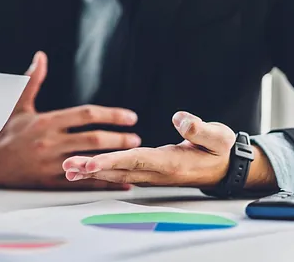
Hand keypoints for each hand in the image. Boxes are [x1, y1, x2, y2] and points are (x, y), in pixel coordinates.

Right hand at [0, 51, 141, 189]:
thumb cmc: (3, 132)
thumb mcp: (18, 105)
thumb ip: (33, 80)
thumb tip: (40, 56)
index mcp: (46, 121)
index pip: (85, 115)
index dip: (110, 115)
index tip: (129, 116)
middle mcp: (50, 141)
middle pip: (93, 139)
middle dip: (118, 138)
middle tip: (136, 137)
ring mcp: (50, 163)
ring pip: (90, 161)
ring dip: (115, 158)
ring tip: (133, 155)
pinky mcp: (49, 181)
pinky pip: (81, 182)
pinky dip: (103, 182)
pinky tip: (120, 181)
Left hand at [62, 111, 277, 190]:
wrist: (226, 168)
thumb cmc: (220, 149)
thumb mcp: (217, 136)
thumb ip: (199, 128)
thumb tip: (180, 118)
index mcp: (171, 163)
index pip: (135, 161)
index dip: (111, 161)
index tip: (90, 163)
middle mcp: (157, 172)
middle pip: (119, 171)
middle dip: (91, 169)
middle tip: (67, 167)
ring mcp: (151, 174)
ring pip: (117, 174)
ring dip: (92, 173)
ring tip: (68, 171)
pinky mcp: (148, 172)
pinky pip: (121, 173)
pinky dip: (102, 172)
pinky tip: (86, 171)